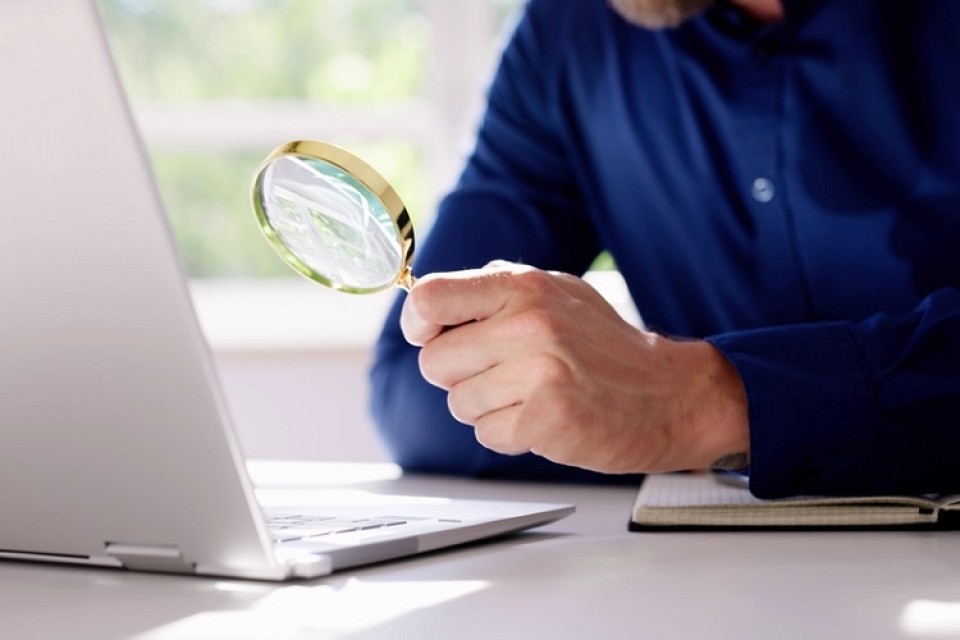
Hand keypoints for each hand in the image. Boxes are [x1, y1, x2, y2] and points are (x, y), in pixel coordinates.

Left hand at [400, 263, 748, 473]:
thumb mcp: (557, 293)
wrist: (671, 395)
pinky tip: (544, 417)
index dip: (417, 324)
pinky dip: (509, 433)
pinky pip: (487, 434)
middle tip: (502, 373)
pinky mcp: (546, 420)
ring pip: (458, 403)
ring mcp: (538, 374)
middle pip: (434, 363)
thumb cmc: (607, 346)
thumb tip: (427, 301)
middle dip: (459, 375)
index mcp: (524, 286)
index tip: (428, 336)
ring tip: (532, 395)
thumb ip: (496, 290)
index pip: (429, 298)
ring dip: (487, 407)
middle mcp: (528, 324)